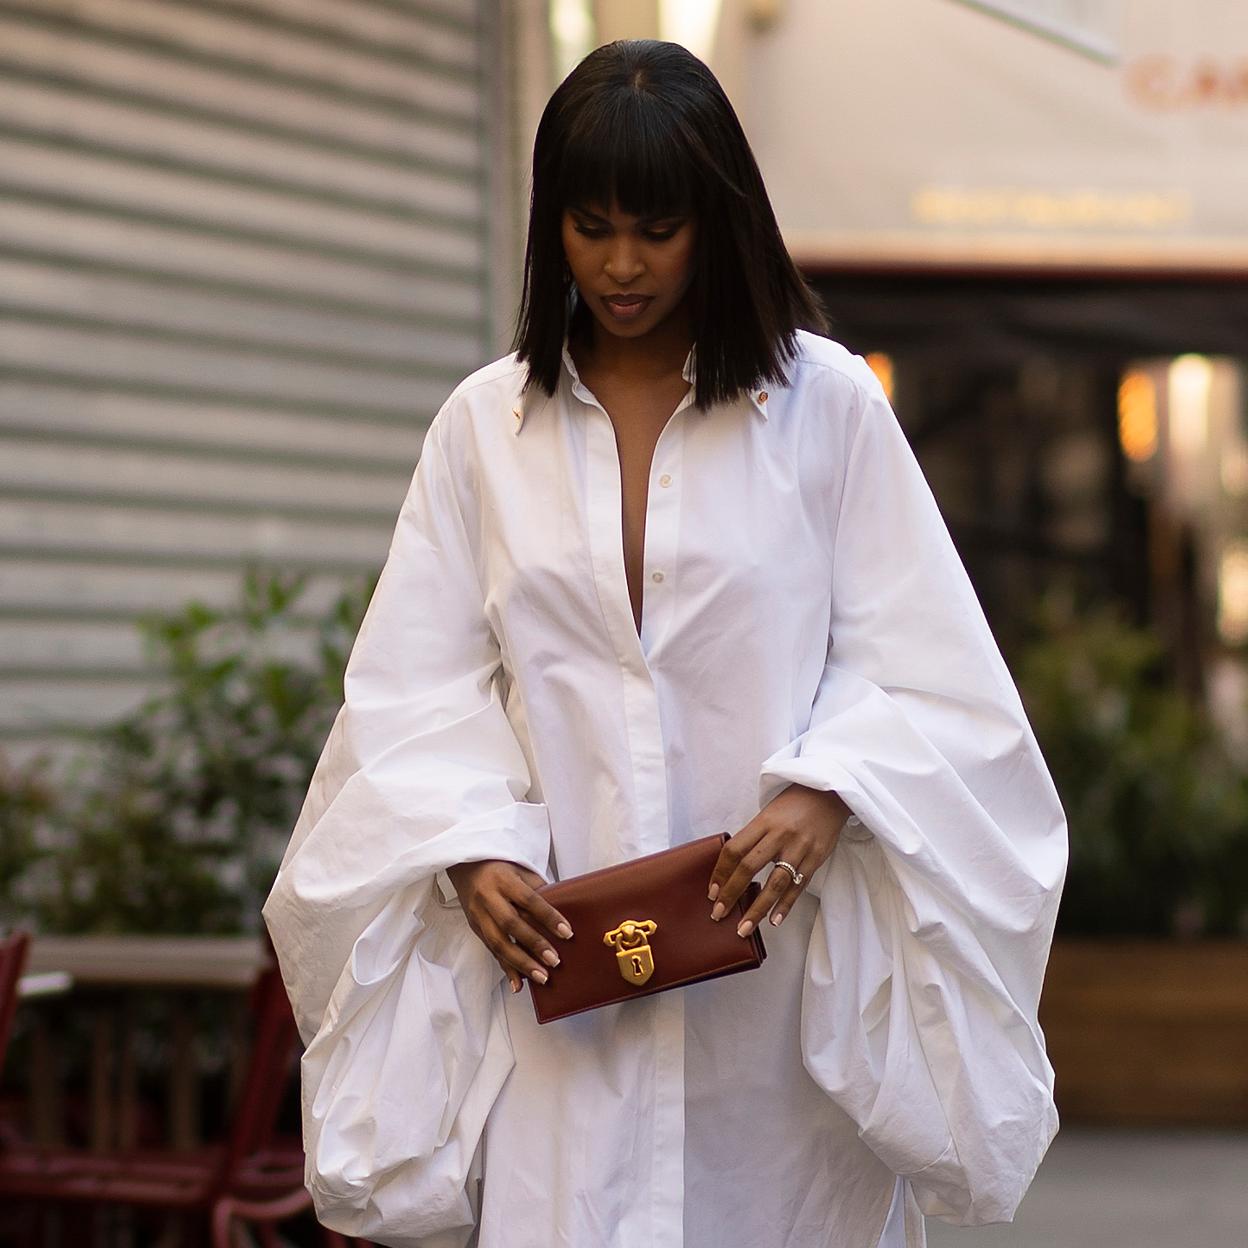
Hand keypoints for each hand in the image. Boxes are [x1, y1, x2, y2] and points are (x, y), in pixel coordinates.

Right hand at [445, 859, 573, 994]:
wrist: (465, 865)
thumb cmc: (500, 867)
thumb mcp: (521, 870)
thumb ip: (538, 890)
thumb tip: (560, 913)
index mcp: (503, 879)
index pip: (529, 900)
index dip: (548, 916)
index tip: (567, 932)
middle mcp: (488, 897)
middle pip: (511, 923)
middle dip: (534, 944)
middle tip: (555, 961)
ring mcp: (478, 914)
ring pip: (498, 942)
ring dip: (521, 963)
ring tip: (542, 977)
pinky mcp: (475, 927)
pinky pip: (491, 950)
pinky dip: (506, 968)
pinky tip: (518, 984)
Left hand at [708, 784, 849, 934]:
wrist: (831, 793)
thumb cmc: (795, 802)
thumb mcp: (769, 812)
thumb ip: (754, 836)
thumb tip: (733, 866)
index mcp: (764, 822)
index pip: (735, 850)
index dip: (720, 873)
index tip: (711, 892)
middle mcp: (780, 835)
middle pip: (749, 868)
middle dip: (731, 894)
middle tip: (718, 914)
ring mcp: (799, 848)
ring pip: (775, 883)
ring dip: (758, 909)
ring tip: (745, 928)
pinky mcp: (816, 858)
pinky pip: (798, 886)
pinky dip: (786, 905)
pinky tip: (775, 920)